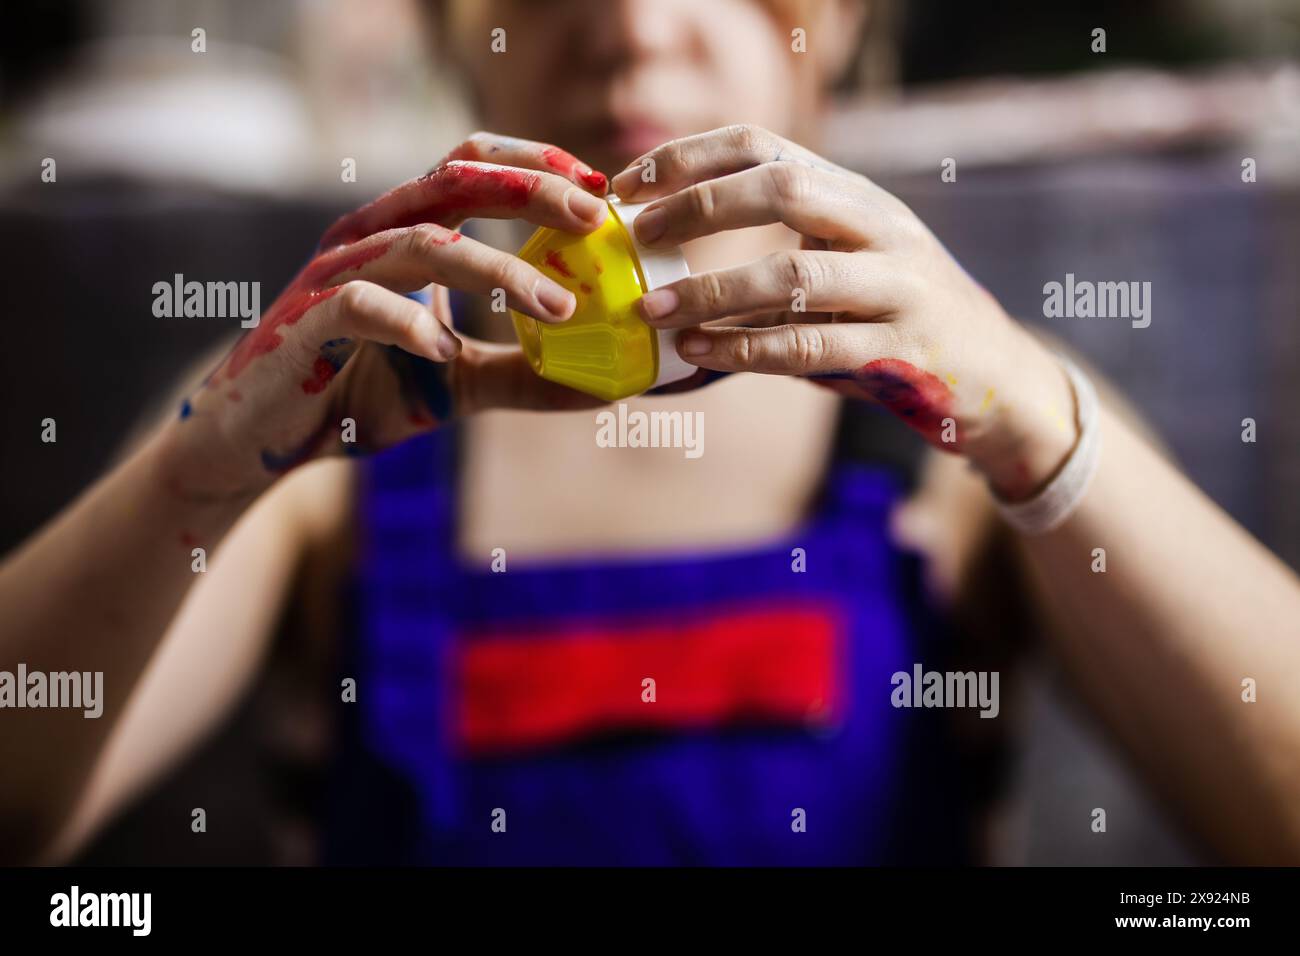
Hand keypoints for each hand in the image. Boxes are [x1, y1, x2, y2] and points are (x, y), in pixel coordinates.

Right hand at [160, 133, 610, 500]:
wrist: (260, 438)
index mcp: (400, 233)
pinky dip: (408, 323)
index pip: (468, 166)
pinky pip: (361, 306)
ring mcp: (333, 276)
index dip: (533, 164)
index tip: (599, 191)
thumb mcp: (456, 383)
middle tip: (593, 217)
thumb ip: (522, 375)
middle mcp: (366, 237)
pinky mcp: (304, 323)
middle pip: (453, 182)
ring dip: (496, 270)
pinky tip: (446, 350)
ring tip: (557, 306)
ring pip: (421, 244)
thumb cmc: (356, 392)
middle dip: (529, 190)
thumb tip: (606, 386)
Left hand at [612, 125, 1078, 500]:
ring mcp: (898, 286)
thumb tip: (670, 252)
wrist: (996, 375)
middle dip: (701, 207)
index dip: (690, 157)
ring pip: (793, 275)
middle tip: (640, 236)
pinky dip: (746, 350)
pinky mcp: (901, 350)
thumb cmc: (897, 317)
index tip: (629, 184)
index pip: (764, 145)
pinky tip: (700, 354)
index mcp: (856, 195)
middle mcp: (881, 226)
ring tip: (654, 312)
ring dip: (713, 291)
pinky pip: (810, 346)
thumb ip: (782, 248)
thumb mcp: (850, 262)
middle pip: (784, 188)